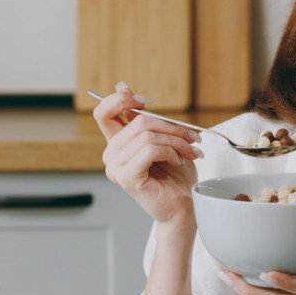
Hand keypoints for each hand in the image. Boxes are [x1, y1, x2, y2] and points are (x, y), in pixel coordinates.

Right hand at [92, 82, 201, 224]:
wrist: (184, 207)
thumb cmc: (176, 176)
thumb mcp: (163, 138)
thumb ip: (145, 117)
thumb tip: (123, 87)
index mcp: (117, 143)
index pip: (103, 111)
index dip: (122, 99)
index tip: (147, 102)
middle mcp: (111, 154)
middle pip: (137, 120)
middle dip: (171, 126)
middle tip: (191, 137)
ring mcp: (116, 167)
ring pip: (147, 135)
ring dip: (176, 141)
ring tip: (189, 152)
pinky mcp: (127, 178)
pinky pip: (150, 150)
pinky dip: (170, 152)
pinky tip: (176, 162)